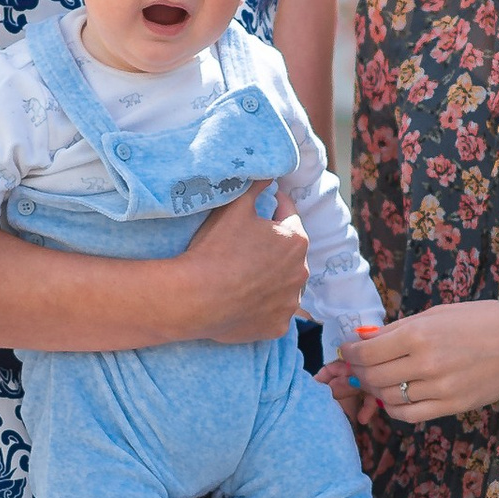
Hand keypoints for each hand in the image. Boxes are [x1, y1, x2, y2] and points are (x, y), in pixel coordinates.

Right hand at [176, 195, 310, 344]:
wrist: (197, 298)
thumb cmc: (216, 249)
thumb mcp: (235, 207)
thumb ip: (256, 186)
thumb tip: (269, 171)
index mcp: (296, 240)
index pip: (289, 216)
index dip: (274, 209)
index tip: (262, 208)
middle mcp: (301, 272)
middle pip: (289, 254)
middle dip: (274, 248)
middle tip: (247, 246)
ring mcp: (290, 302)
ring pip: (285, 285)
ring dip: (272, 280)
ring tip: (246, 276)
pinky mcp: (278, 326)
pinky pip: (274, 312)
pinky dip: (264, 307)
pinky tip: (245, 301)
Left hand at [341, 302, 498, 424]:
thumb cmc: (480, 320)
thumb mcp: (436, 314)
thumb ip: (398, 329)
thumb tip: (364, 339)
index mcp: (418, 334)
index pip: (366, 353)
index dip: (350, 354)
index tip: (348, 352)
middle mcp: (425, 363)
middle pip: (373, 377)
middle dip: (359, 373)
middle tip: (359, 367)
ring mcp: (439, 388)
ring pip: (388, 398)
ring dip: (376, 390)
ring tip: (380, 380)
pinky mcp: (451, 406)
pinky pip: (409, 415)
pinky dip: (395, 408)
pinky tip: (395, 398)